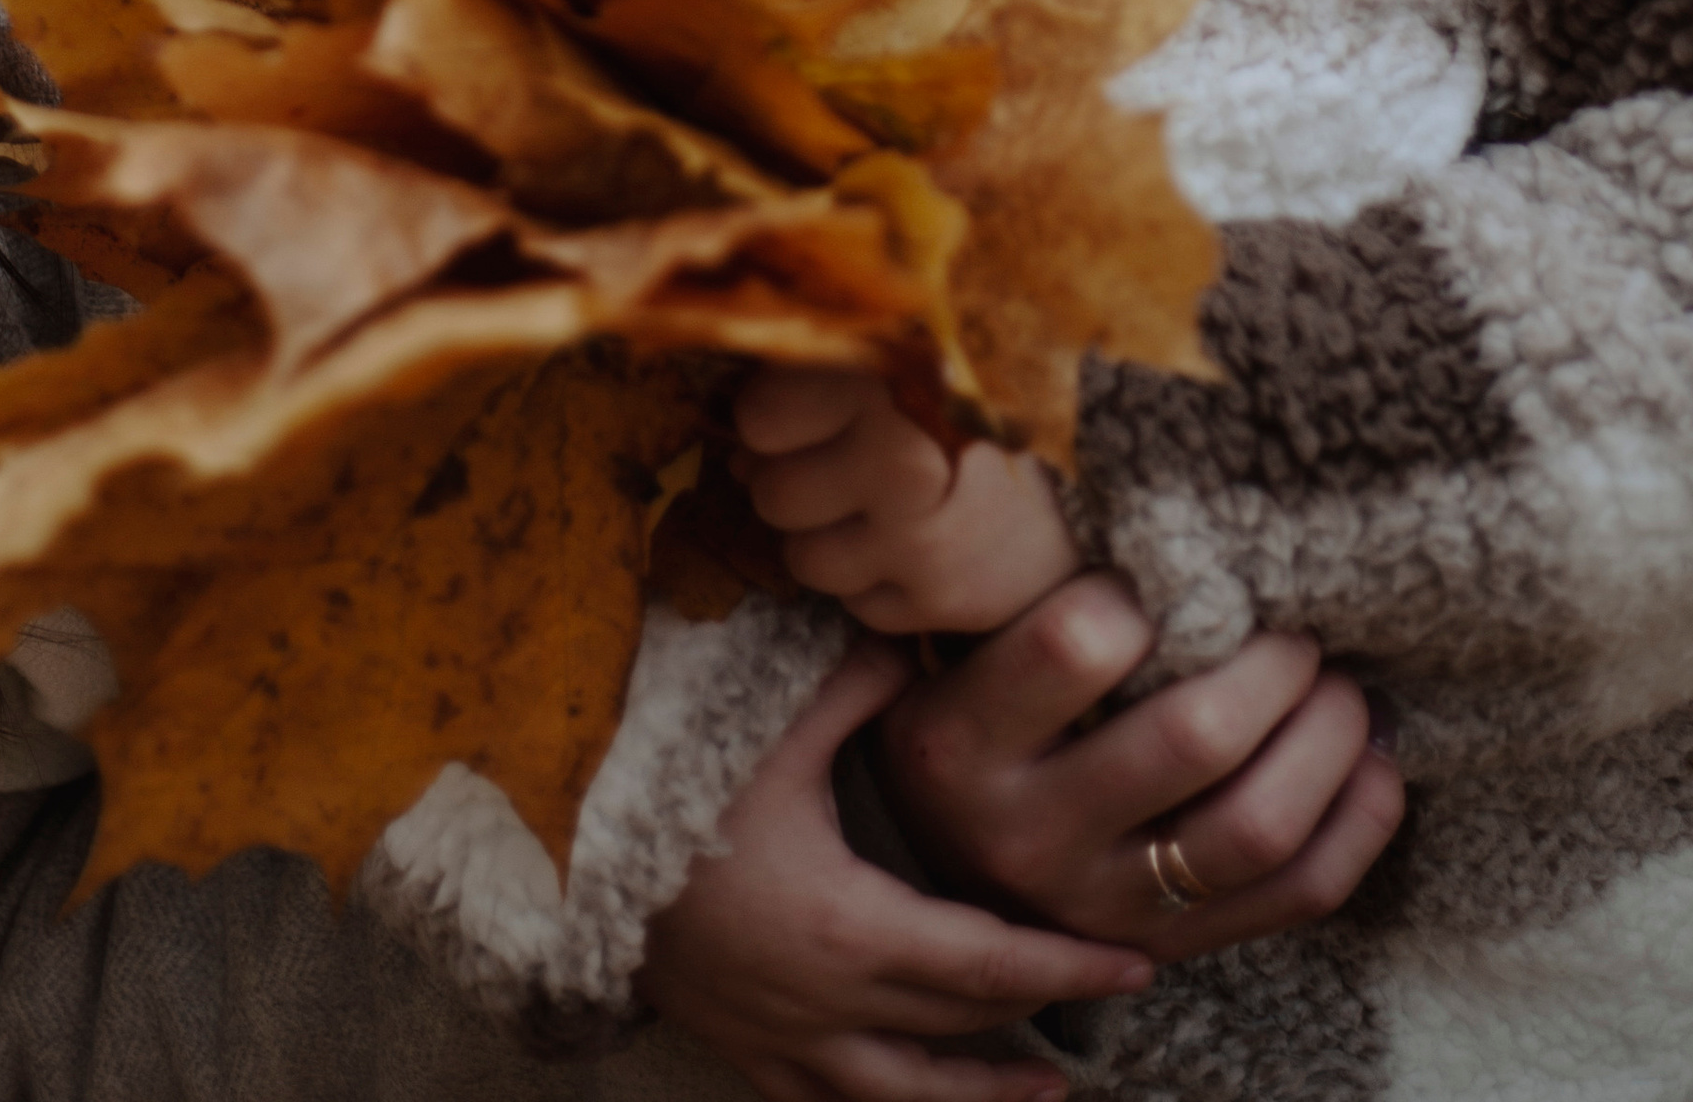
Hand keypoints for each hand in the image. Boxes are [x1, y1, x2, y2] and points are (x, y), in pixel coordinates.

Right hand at [639, 637, 1151, 1101]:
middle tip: (1111, 1000)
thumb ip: (859, 684)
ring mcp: (779, 1040)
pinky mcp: (740, 1050)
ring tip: (1049, 1094)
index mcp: (845, 928)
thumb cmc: (664, 789)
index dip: (1066, 966)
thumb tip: (922, 638)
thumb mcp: (770, 728)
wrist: (557, 855)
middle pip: (957, 1031)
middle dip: (1038, 1016)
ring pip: (902, 1097)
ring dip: (979, 1098)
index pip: (985, 964)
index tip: (1135, 958)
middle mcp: (823, 1005)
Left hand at [734, 369, 1080, 634]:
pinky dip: (873, 579)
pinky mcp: (938, 599)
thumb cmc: (977, 393)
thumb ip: (822, 359)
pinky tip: (918, 539)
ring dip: (828, 532)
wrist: (1095, 472)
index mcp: (887, 374)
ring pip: (801, 554)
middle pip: (771, 490)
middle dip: (798, 476)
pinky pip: (852, 602)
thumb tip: (723, 413)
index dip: (779, 414)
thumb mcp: (905, 346)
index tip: (822, 403)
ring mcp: (918, 538)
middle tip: (854, 453)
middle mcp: (898, 459)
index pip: (758, 417)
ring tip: (885, 497)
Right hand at [875, 575, 1404, 964]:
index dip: (1149, 590)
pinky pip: (1299, 895)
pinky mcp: (1174, 948)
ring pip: (1258, 828)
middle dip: (1273, 665)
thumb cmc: (958, 733)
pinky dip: (1357, 824)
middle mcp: (1032, 834)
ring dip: (1328, 741)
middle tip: (1297, 628)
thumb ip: (1022, 605)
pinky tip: (1372, 765)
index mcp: (962, 743)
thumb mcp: (948, 667)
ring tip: (1342, 687)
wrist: (934, 888)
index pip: (1073, 643)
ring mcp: (1108, 908)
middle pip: (1192, 738)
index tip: (1186, 568)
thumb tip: (1157, 516)